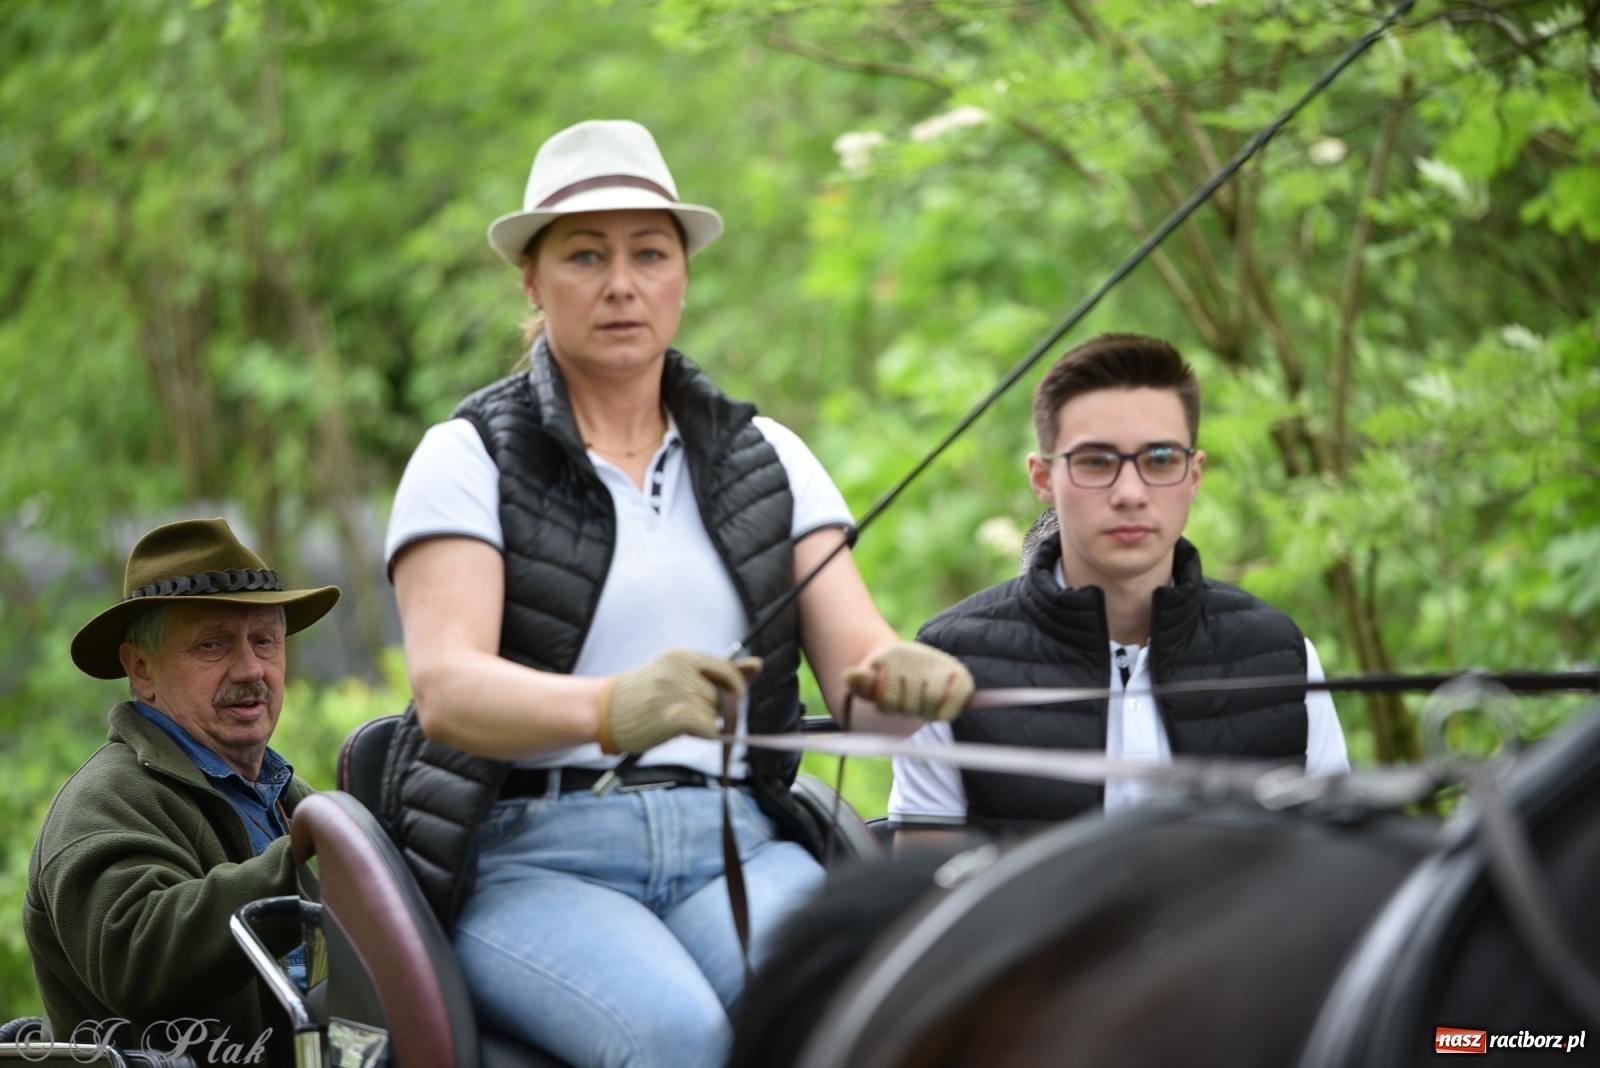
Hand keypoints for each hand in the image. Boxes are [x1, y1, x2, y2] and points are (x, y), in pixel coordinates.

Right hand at [598, 651, 761, 754]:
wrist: (603, 711)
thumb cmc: (644, 694)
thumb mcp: (678, 674)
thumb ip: (719, 671)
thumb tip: (759, 664)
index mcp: (683, 656)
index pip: (729, 671)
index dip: (734, 689)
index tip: (727, 700)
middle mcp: (681, 670)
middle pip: (723, 696)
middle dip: (713, 709)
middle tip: (687, 712)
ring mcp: (676, 693)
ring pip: (714, 714)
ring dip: (703, 722)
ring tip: (674, 719)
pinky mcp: (674, 717)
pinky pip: (708, 729)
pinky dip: (700, 734)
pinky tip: (677, 730)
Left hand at [843, 641, 973, 721]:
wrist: (906, 665)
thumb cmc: (884, 679)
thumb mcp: (868, 683)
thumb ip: (861, 684)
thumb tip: (849, 675)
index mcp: (891, 655)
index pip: (888, 700)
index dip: (888, 706)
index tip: (885, 700)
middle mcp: (918, 654)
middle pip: (910, 704)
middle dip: (907, 710)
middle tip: (907, 702)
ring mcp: (940, 663)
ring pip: (929, 706)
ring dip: (924, 713)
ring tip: (920, 703)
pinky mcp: (960, 674)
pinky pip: (955, 702)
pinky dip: (947, 713)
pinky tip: (945, 708)